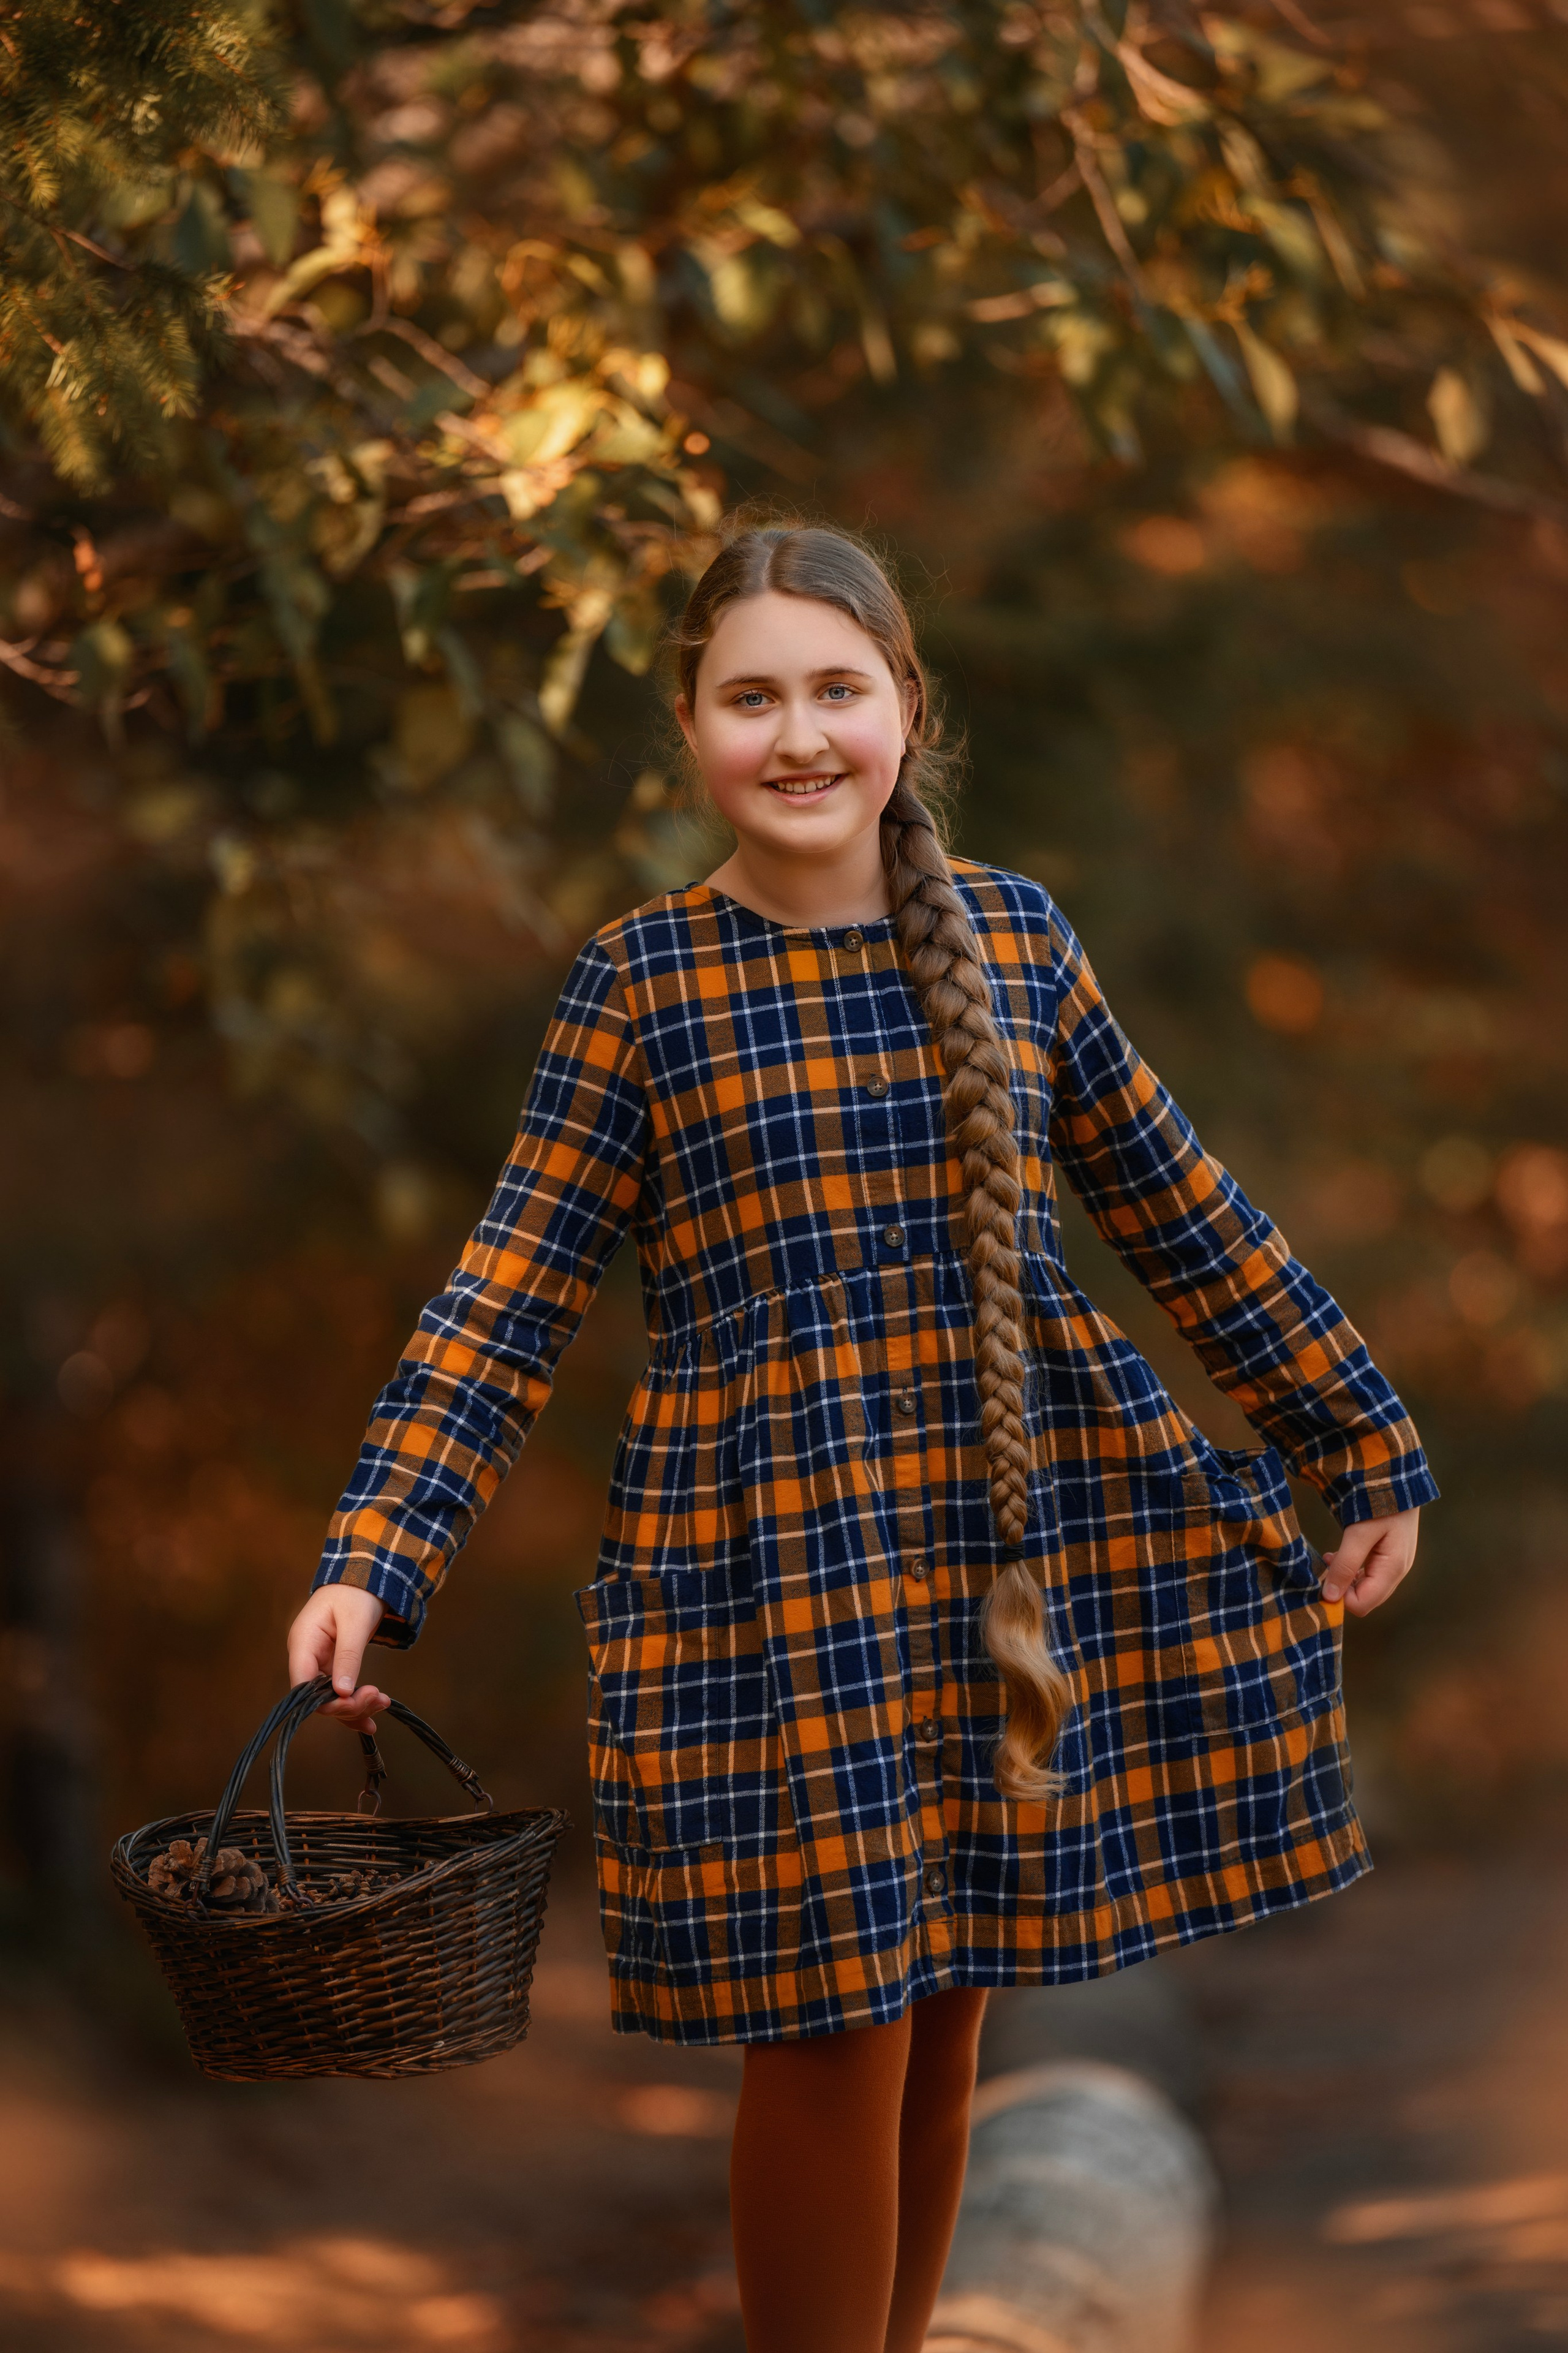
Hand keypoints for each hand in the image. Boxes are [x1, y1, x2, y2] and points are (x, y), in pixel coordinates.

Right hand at [286, 1586, 392, 1731]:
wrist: (364, 1578)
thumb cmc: (356, 1593)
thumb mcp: (355, 1622)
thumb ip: (347, 1656)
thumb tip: (342, 1692)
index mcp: (302, 1643)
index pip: (303, 1686)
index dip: (326, 1701)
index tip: (356, 1701)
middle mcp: (306, 1657)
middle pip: (317, 1697)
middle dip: (348, 1704)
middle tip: (379, 1699)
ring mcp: (318, 1663)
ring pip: (330, 1699)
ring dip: (356, 1707)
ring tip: (383, 1704)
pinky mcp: (332, 1666)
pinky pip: (339, 1692)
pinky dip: (355, 1704)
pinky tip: (372, 1716)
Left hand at [1320, 1506, 1419, 1616]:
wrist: (1396, 1478)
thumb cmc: (1378, 1503)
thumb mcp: (1359, 1533)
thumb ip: (1345, 1565)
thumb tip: (1329, 1597)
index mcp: (1393, 1569)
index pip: (1363, 1604)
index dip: (1340, 1597)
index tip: (1321, 1579)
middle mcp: (1397, 1572)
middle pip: (1366, 1599)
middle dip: (1342, 1589)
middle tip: (1325, 1567)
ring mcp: (1395, 1565)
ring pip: (1366, 1588)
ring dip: (1345, 1579)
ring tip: (1330, 1558)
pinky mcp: (1389, 1557)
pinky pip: (1368, 1575)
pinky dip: (1351, 1570)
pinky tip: (1339, 1555)